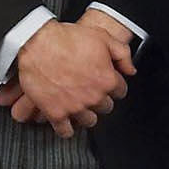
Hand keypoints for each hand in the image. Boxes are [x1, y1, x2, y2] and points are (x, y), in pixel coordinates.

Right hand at [1, 10, 133, 134]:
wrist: (37, 42)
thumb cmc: (67, 38)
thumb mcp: (102, 37)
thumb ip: (122, 54)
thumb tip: (131, 70)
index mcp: (107, 80)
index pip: (120, 91)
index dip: (113, 85)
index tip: (106, 83)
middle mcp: (93, 96)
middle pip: (106, 107)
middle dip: (100, 99)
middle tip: (91, 91)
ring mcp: (74, 107)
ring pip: (89, 121)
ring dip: (86, 114)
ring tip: (80, 106)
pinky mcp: (56, 113)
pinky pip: (65, 131)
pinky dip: (66, 129)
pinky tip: (66, 122)